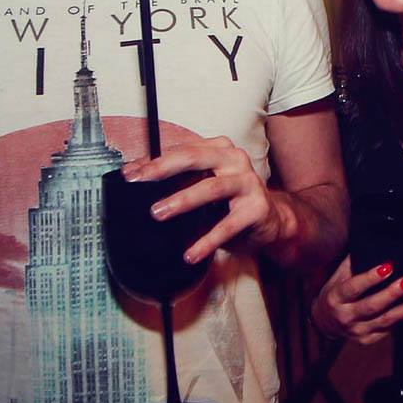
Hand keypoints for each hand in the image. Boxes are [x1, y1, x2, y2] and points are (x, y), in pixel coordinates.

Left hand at [122, 136, 284, 265]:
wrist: (272, 221)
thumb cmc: (230, 202)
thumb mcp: (204, 184)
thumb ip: (177, 178)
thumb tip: (134, 175)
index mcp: (219, 149)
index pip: (182, 150)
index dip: (154, 161)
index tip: (129, 175)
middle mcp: (235, 160)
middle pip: (195, 159)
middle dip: (163, 170)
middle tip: (139, 182)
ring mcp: (249, 182)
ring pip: (211, 188)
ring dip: (183, 201)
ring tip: (158, 213)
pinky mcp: (257, 209)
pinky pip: (228, 226)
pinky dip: (207, 241)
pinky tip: (190, 254)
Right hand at [310, 256, 402, 344]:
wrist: (325, 321)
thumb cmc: (335, 293)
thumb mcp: (337, 277)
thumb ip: (353, 263)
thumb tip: (373, 245)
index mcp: (335, 298)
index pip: (353, 287)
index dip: (371, 278)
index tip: (388, 267)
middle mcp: (344, 317)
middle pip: (371, 306)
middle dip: (392, 293)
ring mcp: (356, 331)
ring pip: (385, 321)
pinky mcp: (366, 339)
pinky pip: (387, 329)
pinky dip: (402, 318)